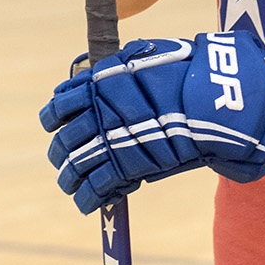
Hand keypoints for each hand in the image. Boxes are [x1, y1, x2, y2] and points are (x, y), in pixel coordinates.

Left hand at [38, 32, 264, 214]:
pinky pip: (96, 187)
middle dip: (61, 155)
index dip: (54, 118)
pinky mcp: (125, 167)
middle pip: (64, 140)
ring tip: (71, 188)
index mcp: (99, 84)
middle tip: (64, 164)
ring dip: (69, 180)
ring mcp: (109, 140)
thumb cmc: (189, 74)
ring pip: (74, 166)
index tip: (56, 126)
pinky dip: (88, 199)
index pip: (60, 104)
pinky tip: (87, 205)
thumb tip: (114, 71)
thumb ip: (126, 68)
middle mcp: (97, 111)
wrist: (210, 99)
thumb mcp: (150, 58)